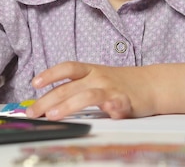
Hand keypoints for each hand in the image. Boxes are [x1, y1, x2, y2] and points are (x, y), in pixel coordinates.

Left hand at [25, 61, 153, 119]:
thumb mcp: (97, 79)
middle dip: (47, 99)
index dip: (50, 74)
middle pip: (69, 86)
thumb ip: (77, 88)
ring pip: (86, 96)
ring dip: (67, 106)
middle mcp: (98, 77)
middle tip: (33, 112)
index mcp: (91, 70)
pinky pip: (114, 105)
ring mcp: (111, 89)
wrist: (151, 84)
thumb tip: (49, 102)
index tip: (34, 83)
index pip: (67, 68)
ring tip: (53, 116)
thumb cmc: (120, 84)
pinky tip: (97, 116)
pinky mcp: (124, 102)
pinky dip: (106, 110)